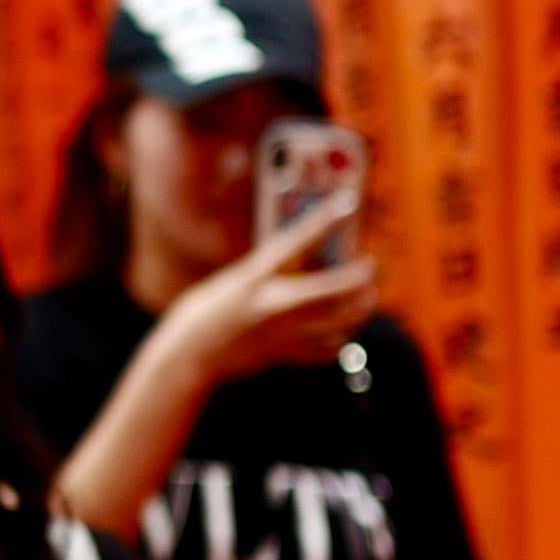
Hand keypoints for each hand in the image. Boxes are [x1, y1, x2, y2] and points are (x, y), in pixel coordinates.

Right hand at [157, 199, 381, 387]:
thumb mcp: (236, 282)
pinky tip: (343, 333)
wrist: (188, 354)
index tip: (347, 204)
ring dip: (359, 311)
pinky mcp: (283, 355)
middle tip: (371, 268)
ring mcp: (280, 332)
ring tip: (365, 300)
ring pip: (337, 323)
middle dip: (359, 278)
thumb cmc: (206, 311)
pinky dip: (338, 341)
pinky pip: (323, 351)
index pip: (297, 241)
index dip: (324, 220)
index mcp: (255, 276)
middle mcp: (272, 303)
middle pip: (332, 290)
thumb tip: (306, 269)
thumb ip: (269, 275)